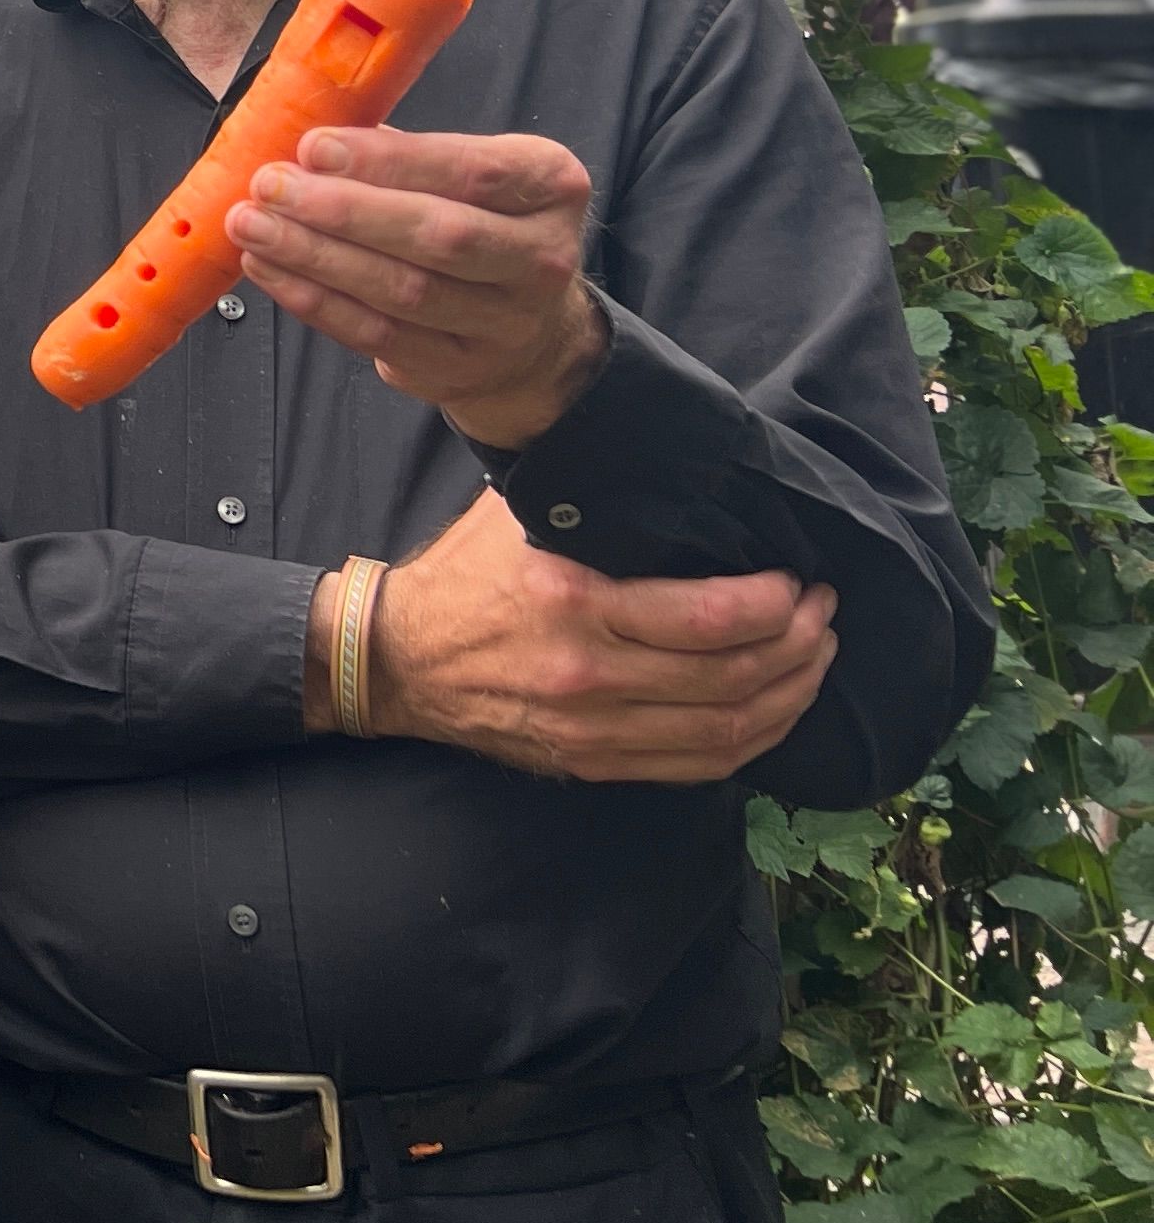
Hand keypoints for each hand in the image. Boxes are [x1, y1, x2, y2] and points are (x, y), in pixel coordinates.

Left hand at [233, 126, 605, 448]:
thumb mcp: (471, 172)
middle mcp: (542, 258)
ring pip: (401, 290)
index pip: (471, 170)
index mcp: (551, 187)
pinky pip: (375, 334)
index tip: (314, 147)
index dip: (387, 160)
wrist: (530, 331)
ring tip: (253, 225)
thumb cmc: (481, 223)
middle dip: (342, 211)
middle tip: (270, 187)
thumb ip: (402, 154)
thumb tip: (310, 142)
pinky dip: (313, 299)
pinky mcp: (457, 367)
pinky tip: (269, 268)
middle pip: (437, 236)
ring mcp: (505, 324)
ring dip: (314, 256)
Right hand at [346, 491, 837, 783]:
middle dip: (798, 643)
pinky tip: (777, 707)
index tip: (797, 577)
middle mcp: (589, 674)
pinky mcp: (595, 761)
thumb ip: (590, 494)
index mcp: (575, 602)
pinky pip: (701, 766)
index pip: (711, 618)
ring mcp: (594, 728)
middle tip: (821, 611)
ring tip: (814, 655)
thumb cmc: (464, 574)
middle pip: (734, 676)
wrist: (401, 659)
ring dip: (790, 693)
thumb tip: (665, 456)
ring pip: (729, 729)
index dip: (775, 603)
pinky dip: (755, 739)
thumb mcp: (517, 515)